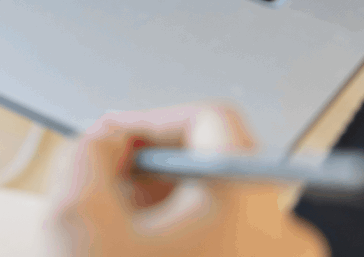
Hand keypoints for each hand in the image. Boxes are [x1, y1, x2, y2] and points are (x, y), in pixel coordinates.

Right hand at [53, 104, 326, 256]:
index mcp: (248, 203)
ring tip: (127, 241)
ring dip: (172, 213)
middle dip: (155, 175)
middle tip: (111, 199)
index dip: (150, 124)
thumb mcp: (77, 223)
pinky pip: (240, 244)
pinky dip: (194, 241)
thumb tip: (106, 139)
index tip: (114, 146)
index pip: (210, 120)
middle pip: (218, 166)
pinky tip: (150, 255)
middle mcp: (286, 233)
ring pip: (228, 209)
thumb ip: (88, 157)